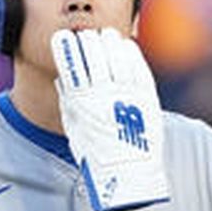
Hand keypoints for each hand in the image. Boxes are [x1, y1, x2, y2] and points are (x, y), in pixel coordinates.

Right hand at [51, 28, 169, 210]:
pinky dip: (131, 53)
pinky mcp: (147, 97)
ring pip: (118, 56)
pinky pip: (139, 67)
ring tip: (106, 36)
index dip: (66, 47)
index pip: (71, 64)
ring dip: (110, 42)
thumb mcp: (75, 129)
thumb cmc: (97, 154)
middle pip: (95, 55)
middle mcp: (104, 94)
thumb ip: (69, 102)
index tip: (63, 38)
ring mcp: (128, 94)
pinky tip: (126, 46)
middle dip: (88, 41)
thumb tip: (64, 78)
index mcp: (82, 103)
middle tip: (86, 36)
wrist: (127, 174)